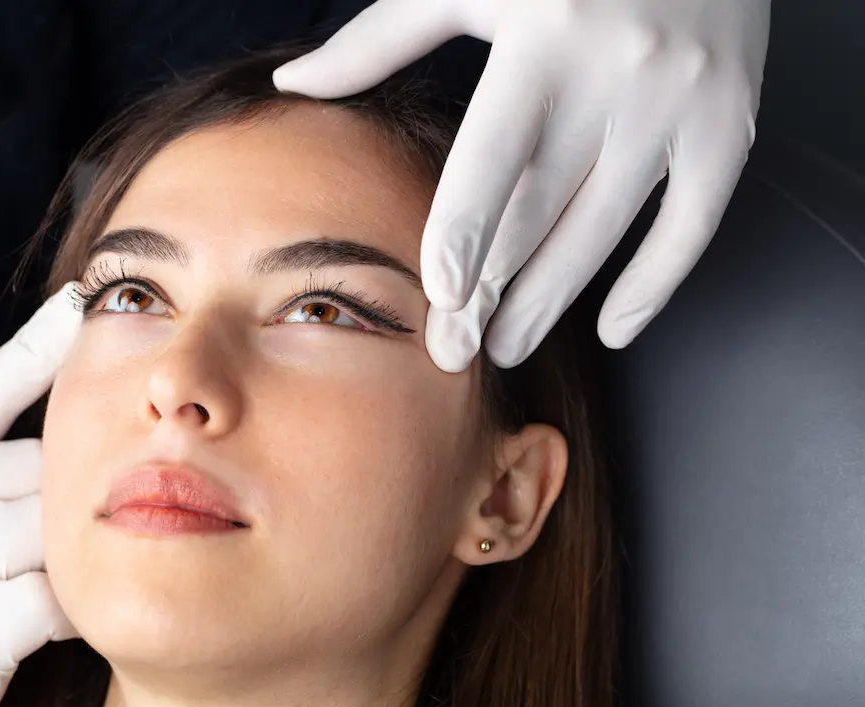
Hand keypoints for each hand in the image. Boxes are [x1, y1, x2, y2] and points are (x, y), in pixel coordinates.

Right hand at [0, 283, 83, 706]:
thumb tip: (44, 456)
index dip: (39, 346)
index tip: (84, 305)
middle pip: (47, 464)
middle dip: (83, 496)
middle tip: (110, 519)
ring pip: (58, 523)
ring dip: (84, 556)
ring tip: (87, 581)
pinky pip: (60, 595)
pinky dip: (81, 610)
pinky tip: (73, 627)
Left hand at [275, 0, 769, 368]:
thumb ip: (381, 37)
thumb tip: (296, 83)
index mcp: (546, 36)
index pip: (494, 157)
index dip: (465, 231)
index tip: (441, 297)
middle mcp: (620, 72)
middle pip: (541, 208)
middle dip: (493, 288)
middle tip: (455, 350)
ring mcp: (682, 101)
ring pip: (604, 228)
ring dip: (553, 299)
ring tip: (507, 347)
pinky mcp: (731, 119)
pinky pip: (693, 223)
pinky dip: (655, 284)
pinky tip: (611, 328)